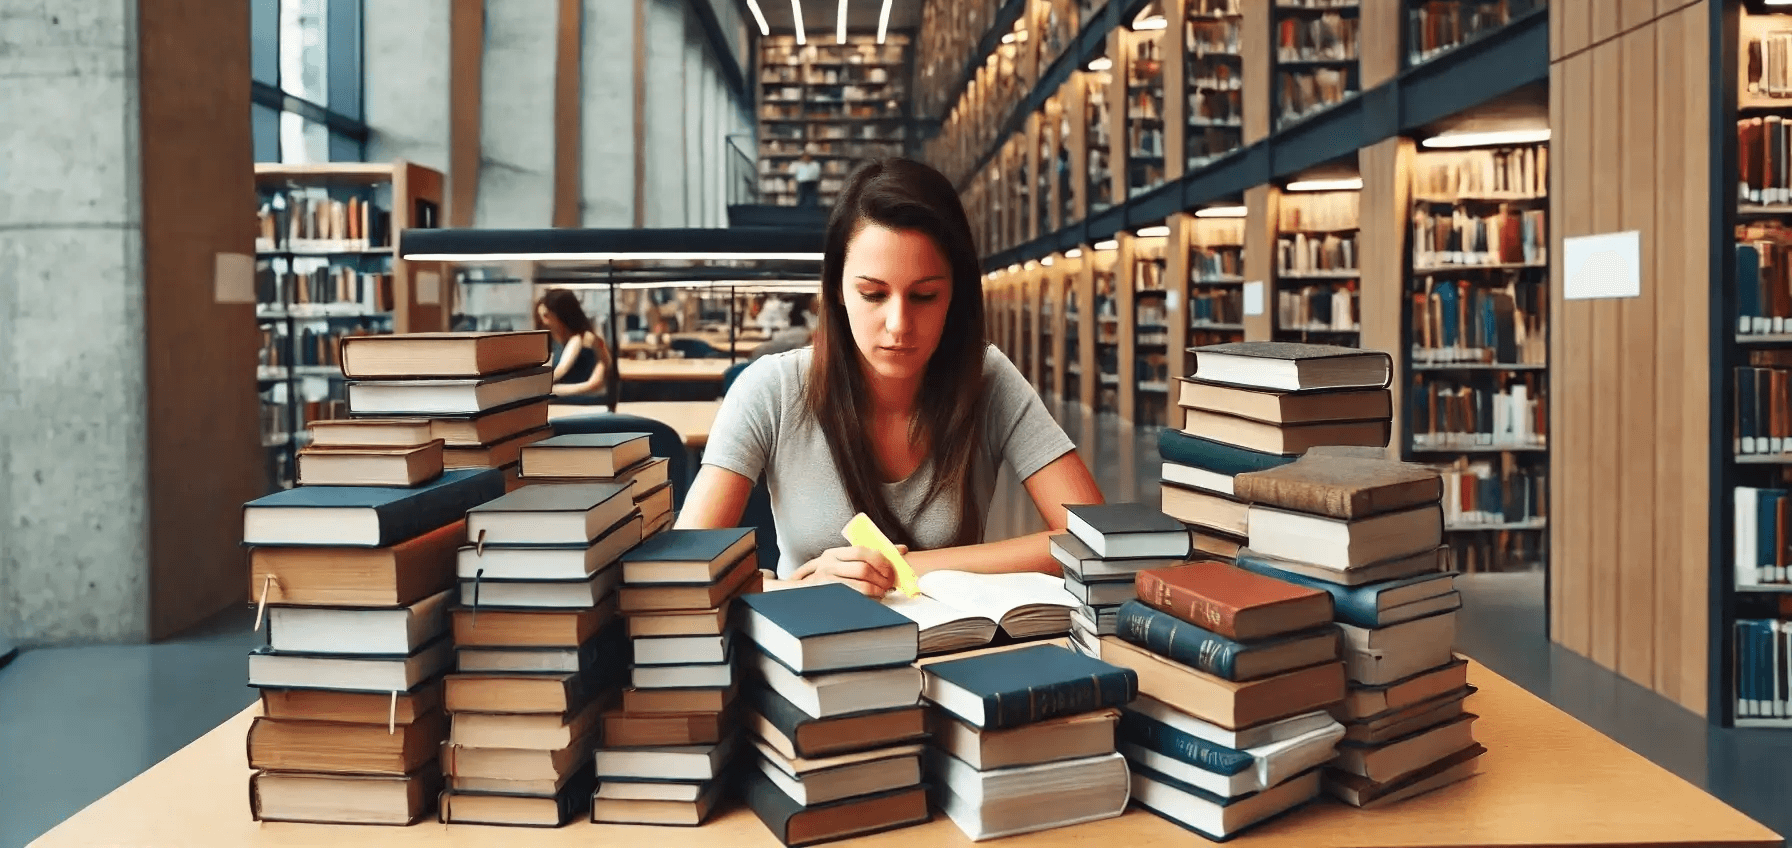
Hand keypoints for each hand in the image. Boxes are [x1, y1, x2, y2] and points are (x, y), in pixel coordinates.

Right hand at [790, 544, 908, 597]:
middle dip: (882, 577)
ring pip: (861, 585)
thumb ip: (868, 556)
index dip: (881, 560)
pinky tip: (873, 599)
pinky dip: (869, 600)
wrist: (796, 596)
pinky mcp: (828, 596)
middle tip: (890, 583)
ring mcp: (826, 581)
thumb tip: (900, 549)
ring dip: (878, 590)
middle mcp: (828, 564)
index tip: (891, 569)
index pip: (862, 550)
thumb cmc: (824, 579)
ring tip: (883, 592)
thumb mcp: (841, 563)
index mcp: (833, 553)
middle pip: (863, 568)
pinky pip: (855, 598)